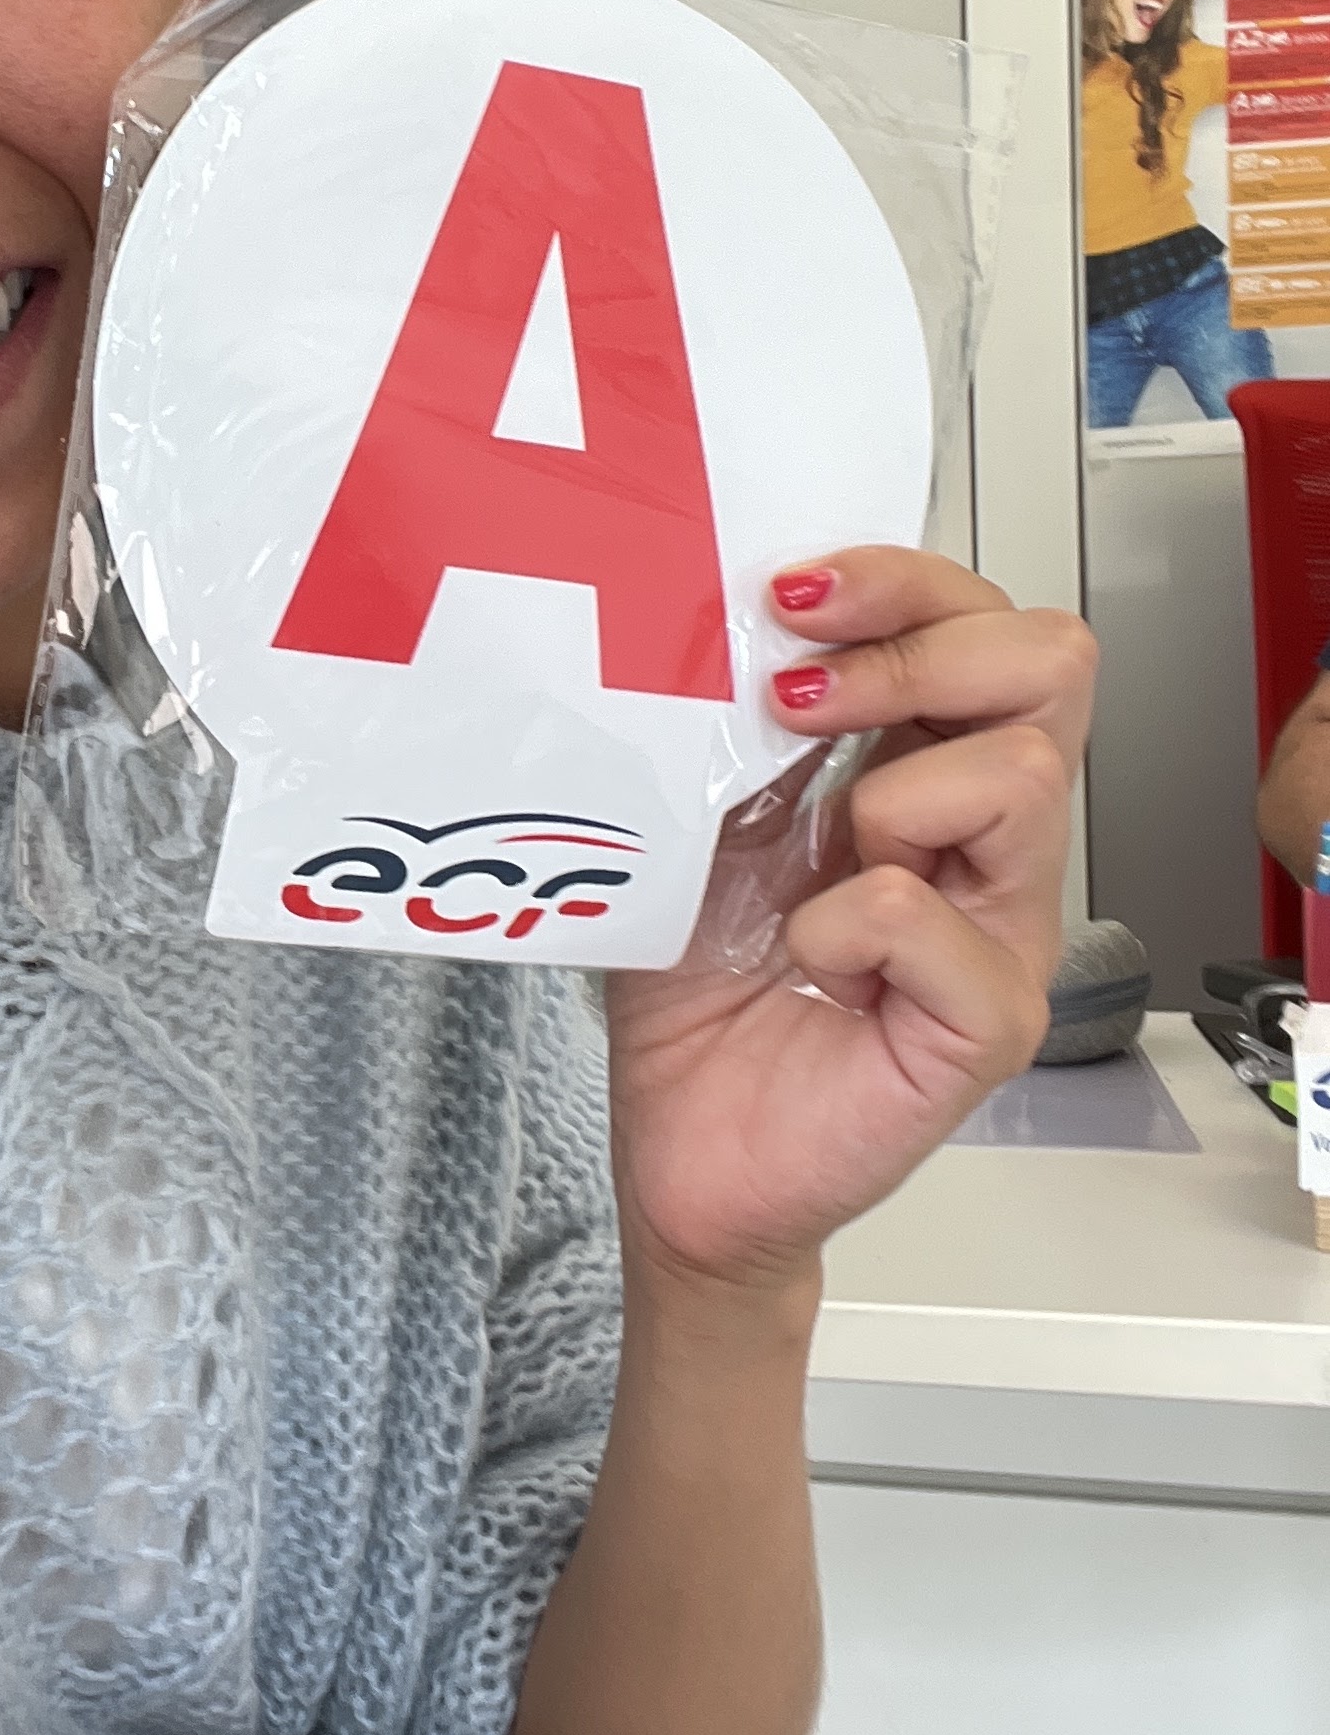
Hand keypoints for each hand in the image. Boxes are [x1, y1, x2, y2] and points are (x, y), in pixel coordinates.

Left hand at [605, 548, 1094, 1296]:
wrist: (682, 1153)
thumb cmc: (701, 994)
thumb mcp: (710, 819)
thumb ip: (746, 723)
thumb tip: (739, 614)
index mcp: (923, 769)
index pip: (985, 622)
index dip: (901, 581)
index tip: (786, 591)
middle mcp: (984, 841)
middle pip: (1051, 665)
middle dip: (919, 648)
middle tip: (801, 692)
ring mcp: (998, 931)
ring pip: (1024, 776)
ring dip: (891, 789)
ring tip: (821, 850)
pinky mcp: (983, 1024)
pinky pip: (938, 919)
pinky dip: (849, 921)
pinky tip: (804, 954)